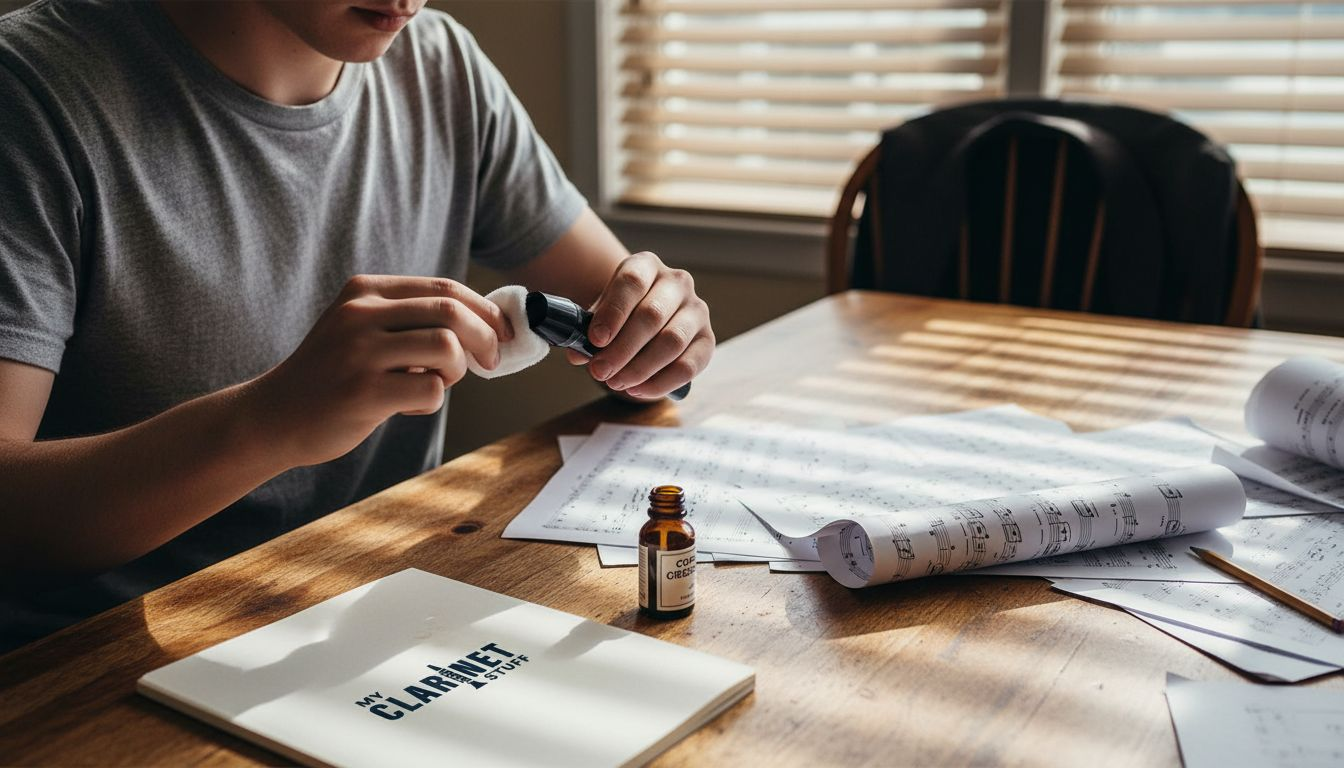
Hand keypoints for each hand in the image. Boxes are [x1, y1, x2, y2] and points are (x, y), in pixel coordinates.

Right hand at [248, 275, 511, 466]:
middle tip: (489, 362)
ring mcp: (359, 353)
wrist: (273, 416)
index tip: (501, 333)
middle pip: (452, 311)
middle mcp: (361, 314)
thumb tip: (486, 325)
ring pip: (446, 348)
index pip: (445, 288)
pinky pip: (431, 389)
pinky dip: (433, 400)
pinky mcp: (362, 392)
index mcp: (365, 291)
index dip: (484, 311)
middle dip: (485, 338)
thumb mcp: (361, 329)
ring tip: (434, 382)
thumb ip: (411, 320)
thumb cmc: (332, 375)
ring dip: (456, 371)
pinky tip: (409, 404)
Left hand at [566, 252, 714, 399]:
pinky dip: (660, 383)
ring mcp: (697, 310)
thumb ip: (588, 331)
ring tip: (616, 382)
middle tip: (600, 371)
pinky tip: (638, 390)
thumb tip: (578, 354)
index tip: (595, 340)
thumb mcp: (602, 314)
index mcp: (646, 265)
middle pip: (652, 315)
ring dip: (640, 368)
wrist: (649, 321)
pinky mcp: (707, 340)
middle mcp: (677, 282)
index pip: (632, 282)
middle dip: (622, 349)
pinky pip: (688, 366)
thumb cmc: (622, 315)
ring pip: (672, 341)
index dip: (613, 312)